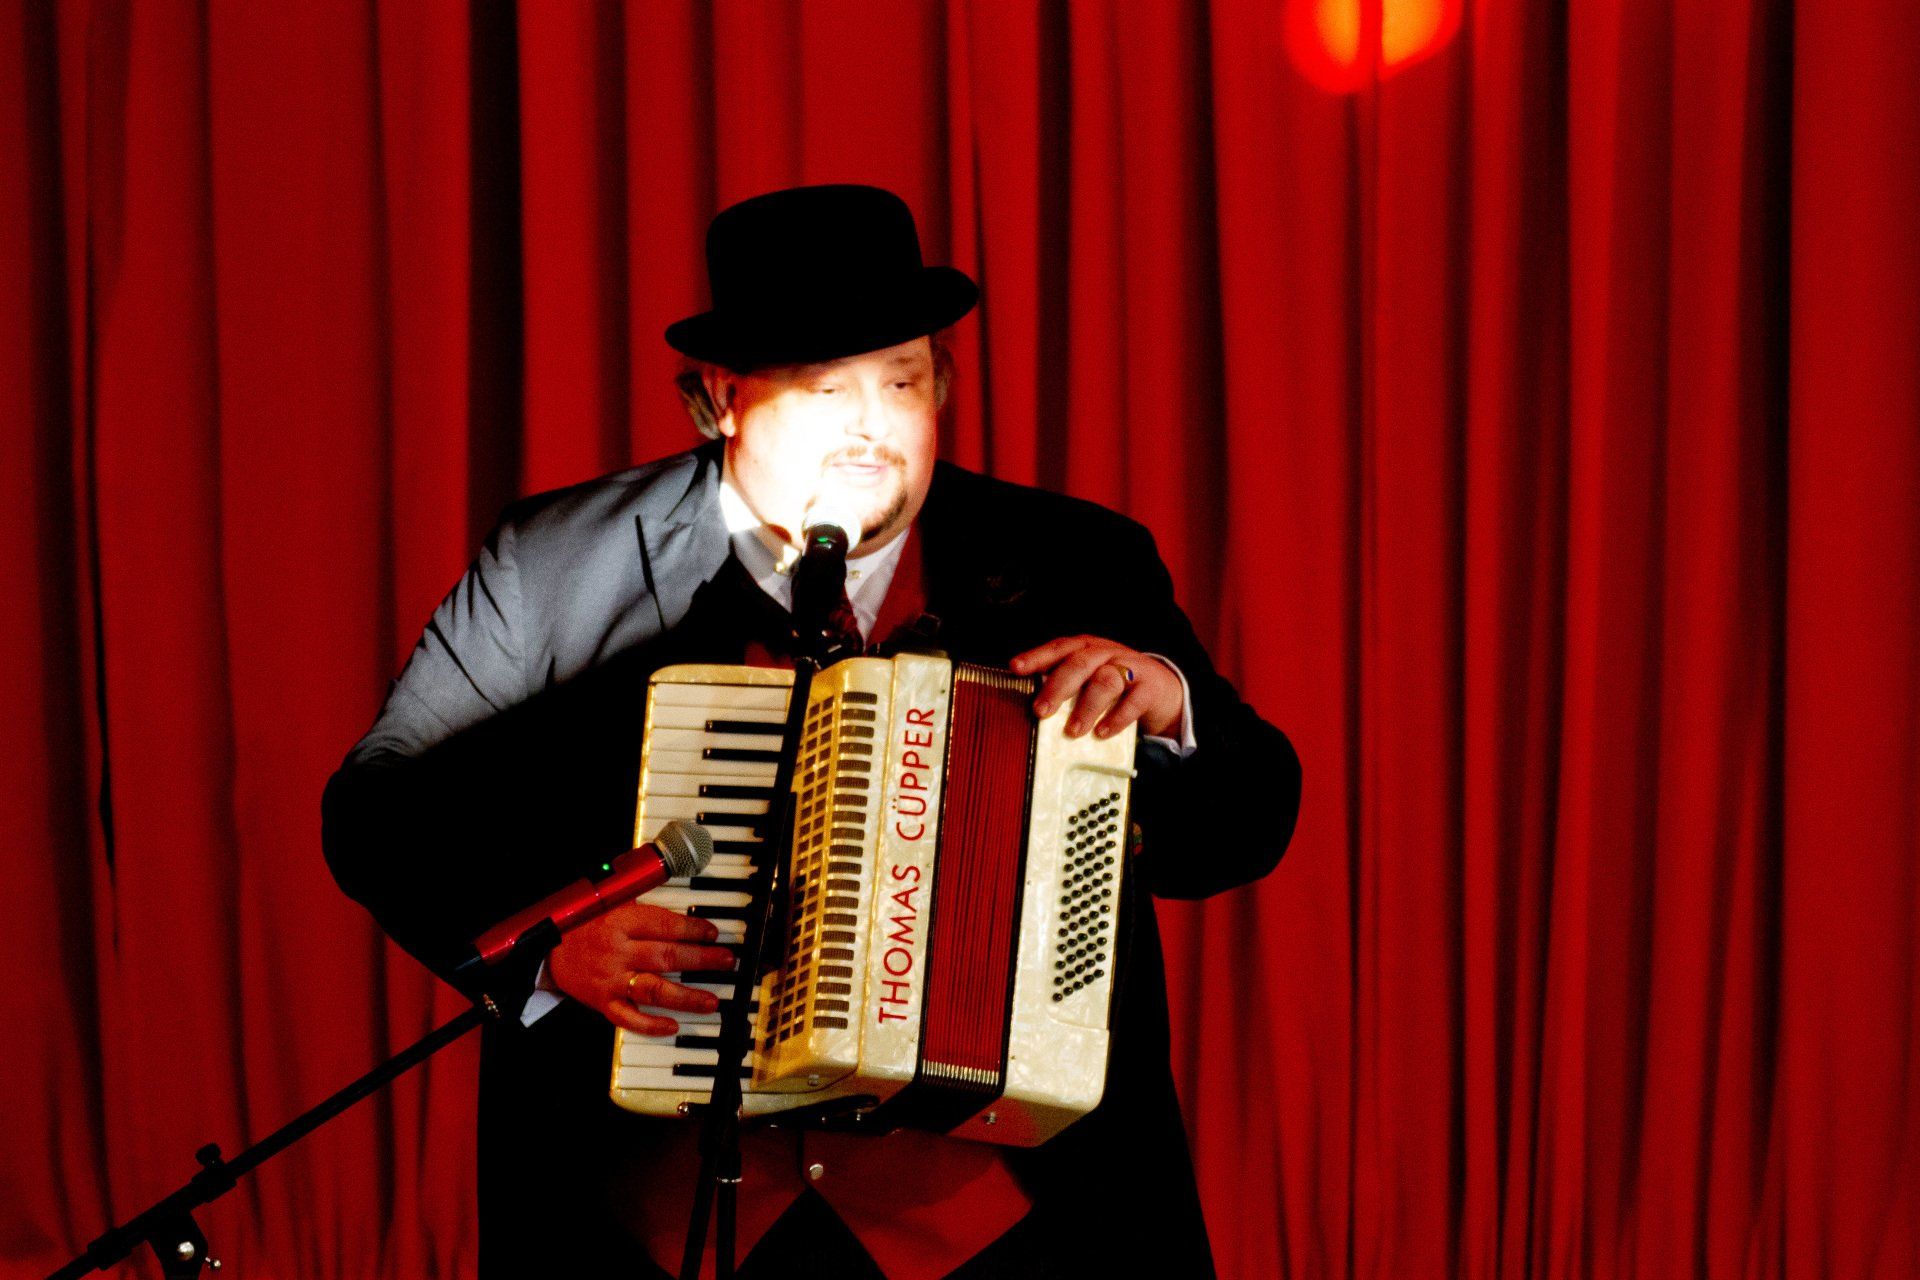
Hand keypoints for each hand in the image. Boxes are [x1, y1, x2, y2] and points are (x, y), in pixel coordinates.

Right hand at [547, 900, 737, 1035]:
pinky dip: (650, 1025)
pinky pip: (628, 1018)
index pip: (665, 925)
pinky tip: (673, 1026)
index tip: (713, 933)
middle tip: (726, 962)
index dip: (693, 929)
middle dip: (701, 960)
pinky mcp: (603, 1002)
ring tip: (711, 1001)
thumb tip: (682, 878)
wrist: (549, 947)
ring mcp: (611, 980)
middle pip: (666, 957)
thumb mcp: (613, 900)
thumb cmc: (587, 922)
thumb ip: (645, 897)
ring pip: (653, 990)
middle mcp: (617, 951)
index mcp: (621, 921)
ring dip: (686, 997)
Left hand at [1008, 636, 1184, 739]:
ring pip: (1105, 681)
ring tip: (1073, 730)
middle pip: (1079, 664)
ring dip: (1086, 707)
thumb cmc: (1115, 683)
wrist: (1160, 688)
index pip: (1058, 648)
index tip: (1016, 668)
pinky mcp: (1149, 686)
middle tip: (1041, 710)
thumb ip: (1065, 685)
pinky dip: (1116, 718)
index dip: (1036, 656)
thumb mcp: (1088, 678)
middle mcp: (1106, 653)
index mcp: (1086, 648)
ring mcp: (1129, 667)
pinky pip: (1133, 701)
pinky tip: (1102, 733)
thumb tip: (1032, 705)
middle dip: (1057, 687)